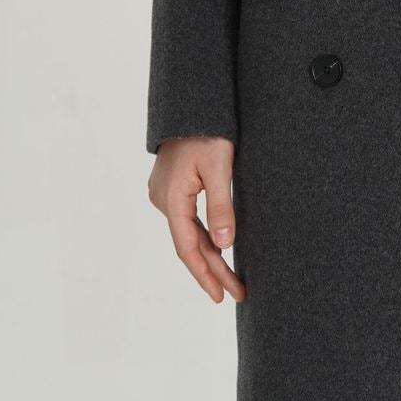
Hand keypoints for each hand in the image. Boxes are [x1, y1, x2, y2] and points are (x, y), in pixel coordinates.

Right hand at [147, 137, 246, 303]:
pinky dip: (204, 236)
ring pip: (190, 233)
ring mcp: (165, 194)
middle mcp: (163, 200)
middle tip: (237, 294)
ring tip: (232, 279)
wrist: (192, 104)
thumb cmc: (207, 131)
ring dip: (211, 254)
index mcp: (171, 199)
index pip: (188, 248)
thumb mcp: (219, 167)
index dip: (205, 275)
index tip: (220, 296)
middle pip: (190, 244)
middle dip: (214, 270)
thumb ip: (221, 206)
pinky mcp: (172, 188)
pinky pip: (188, 220)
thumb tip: (224, 244)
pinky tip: (218, 248)